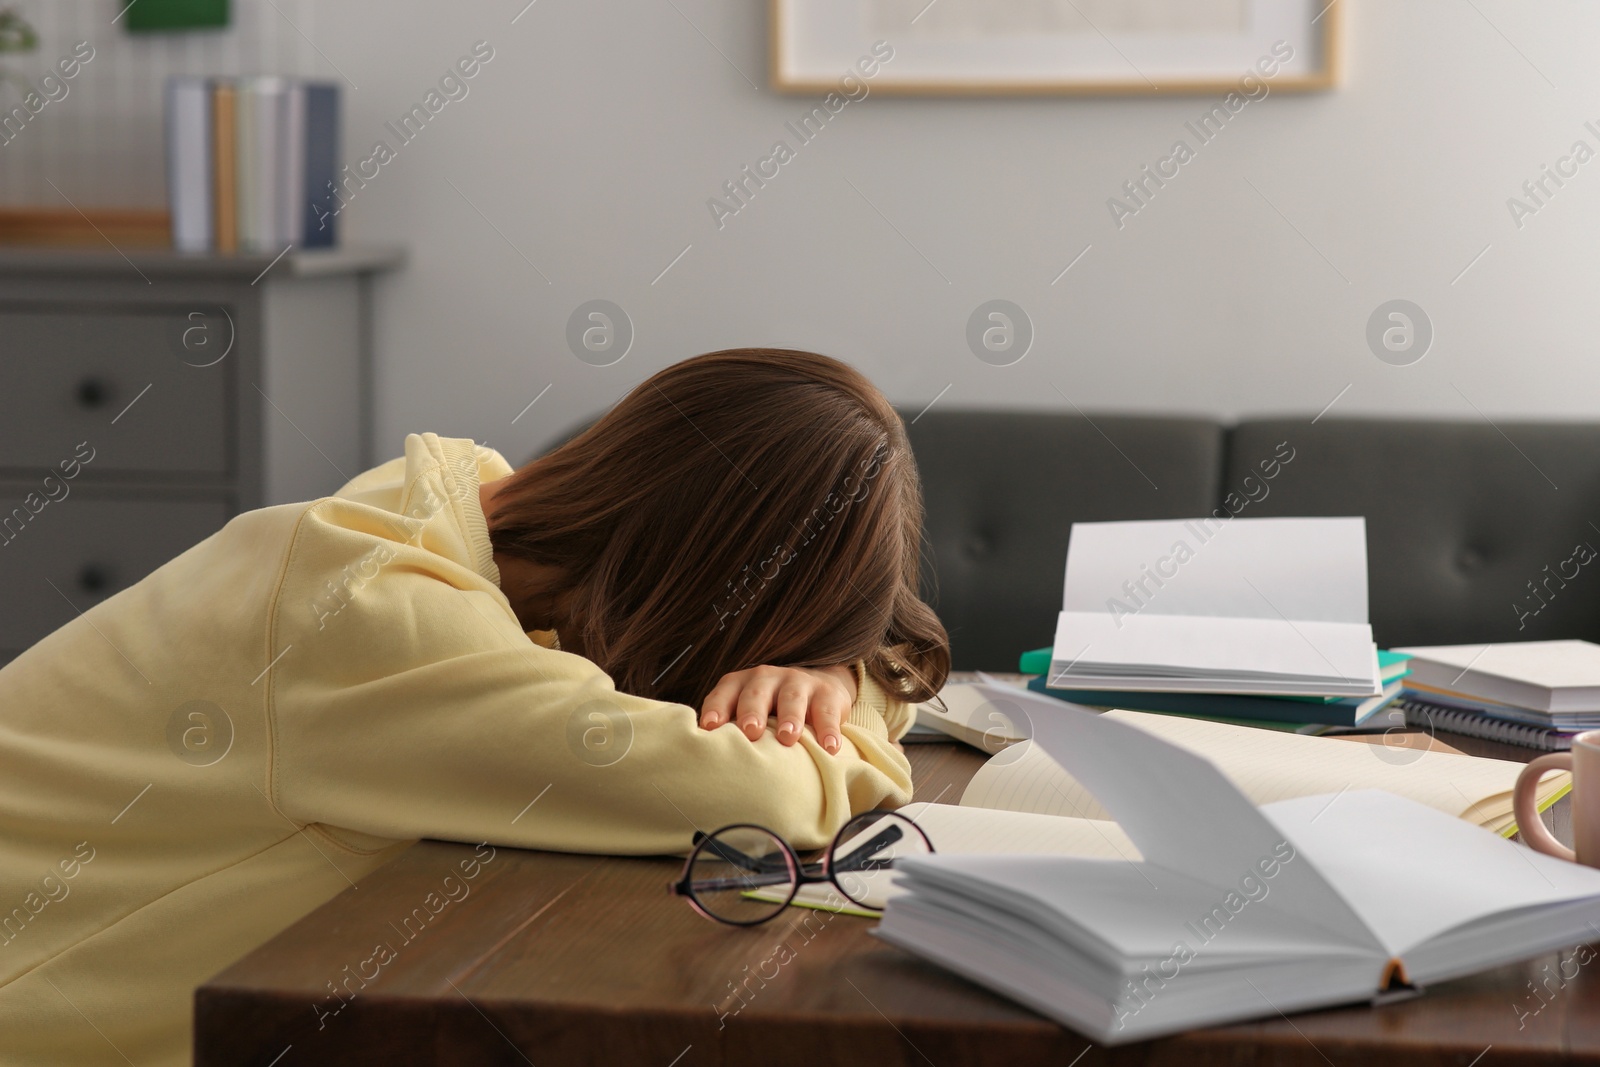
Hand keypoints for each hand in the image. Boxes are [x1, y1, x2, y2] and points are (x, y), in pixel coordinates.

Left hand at [700, 664, 857, 752]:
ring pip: (791, 698)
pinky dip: (828, 729)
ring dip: (789, 718)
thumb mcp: (750, 713)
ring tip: (788, 738)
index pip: (725, 693)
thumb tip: (703, 763)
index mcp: (742, 684)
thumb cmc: (771, 711)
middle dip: (751, 711)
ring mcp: (798, 683)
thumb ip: (731, 730)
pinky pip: (827, 711)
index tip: (709, 727)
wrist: (820, 688)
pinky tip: (829, 747)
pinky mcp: (827, 694)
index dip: (717, 708)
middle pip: (756, 693)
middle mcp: (767, 679)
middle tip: (750, 731)